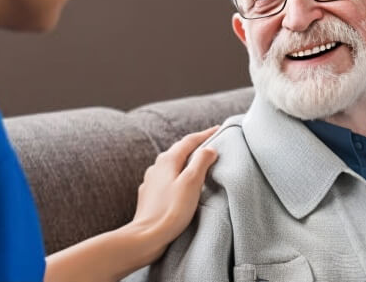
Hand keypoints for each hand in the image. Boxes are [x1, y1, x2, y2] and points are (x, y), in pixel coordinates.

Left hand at [131, 125, 219, 259]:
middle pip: (179, 150)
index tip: (219, 129)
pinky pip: (167, 179)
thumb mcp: (192, 183)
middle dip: (195, 146)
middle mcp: (156, 166)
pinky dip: (178, 176)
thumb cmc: (171, 210)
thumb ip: (201, 162)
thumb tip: (209, 148)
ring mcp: (151, 181)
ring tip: (198, 162)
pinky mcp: (149, 196)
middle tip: (211, 143)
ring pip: (172, 165)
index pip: (189, 140)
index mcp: (167, 160)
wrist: (146, 237)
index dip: (205, 134)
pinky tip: (180, 184)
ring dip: (185, 161)